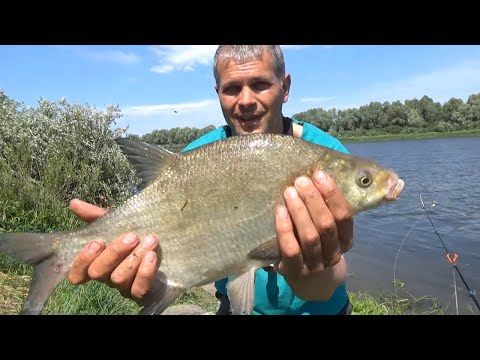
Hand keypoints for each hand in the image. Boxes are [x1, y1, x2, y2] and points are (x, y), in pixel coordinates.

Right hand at [67, 199, 159, 303]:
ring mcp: (124, 287)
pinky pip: (138, 290)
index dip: (83, 260)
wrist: (169, 244)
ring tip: (150, 240)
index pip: (76, 273)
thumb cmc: (137, 234)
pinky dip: (144, 273)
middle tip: (132, 236)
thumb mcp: (118, 223)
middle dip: (113, 253)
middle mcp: (108, 277)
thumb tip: (74, 203)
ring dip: (134, 258)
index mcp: (98, 262)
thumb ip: (96, 215)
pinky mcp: (143, 293)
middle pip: (98, 273)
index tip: (97, 241)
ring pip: (119, 279)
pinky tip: (152, 257)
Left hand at [274, 170, 352, 300]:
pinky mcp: (295, 271)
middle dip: (314, 200)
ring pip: (310, 237)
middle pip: (327, 225)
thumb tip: (313, 175)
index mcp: (346, 241)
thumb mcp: (328, 232)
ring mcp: (315, 265)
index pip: (344, 217)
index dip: (333, 195)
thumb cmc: (318, 245)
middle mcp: (334, 254)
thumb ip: (325, 209)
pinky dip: (285, 229)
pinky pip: (291, 249)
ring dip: (299, 211)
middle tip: (301, 180)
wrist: (311, 283)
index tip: (320, 175)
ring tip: (290, 191)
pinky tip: (280, 211)